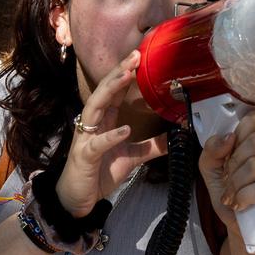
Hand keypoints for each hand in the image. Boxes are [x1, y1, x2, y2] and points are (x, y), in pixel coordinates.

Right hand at [55, 49, 168, 217]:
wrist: (78, 200)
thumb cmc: (99, 174)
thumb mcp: (131, 158)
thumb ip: (151, 146)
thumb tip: (176, 138)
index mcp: (103, 121)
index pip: (113, 92)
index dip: (125, 74)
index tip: (139, 56)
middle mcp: (93, 124)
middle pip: (104, 91)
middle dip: (118, 72)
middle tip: (134, 55)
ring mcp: (86, 139)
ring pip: (95, 108)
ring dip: (110, 90)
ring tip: (127, 76)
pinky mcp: (84, 157)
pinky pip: (97, 144)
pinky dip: (111, 136)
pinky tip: (124, 129)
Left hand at [198, 110, 254, 245]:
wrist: (246, 235)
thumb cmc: (236, 200)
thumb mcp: (215, 172)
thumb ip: (213, 150)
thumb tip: (227, 137)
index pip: (254, 120)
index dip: (235, 140)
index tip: (231, 161)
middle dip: (233, 165)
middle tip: (231, 185)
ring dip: (237, 184)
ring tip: (235, 197)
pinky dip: (246, 197)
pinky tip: (242, 205)